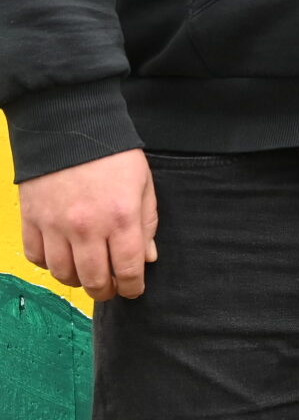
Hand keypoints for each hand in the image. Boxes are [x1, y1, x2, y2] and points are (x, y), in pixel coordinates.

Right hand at [19, 150, 157, 300]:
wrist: (70, 128)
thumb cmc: (113, 155)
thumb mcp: (143, 185)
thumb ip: (147, 223)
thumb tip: (147, 258)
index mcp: (120, 218)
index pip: (128, 268)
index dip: (133, 286)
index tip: (135, 290)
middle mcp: (86, 227)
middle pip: (94, 279)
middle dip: (106, 291)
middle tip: (111, 288)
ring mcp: (55, 226)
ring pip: (63, 274)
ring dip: (77, 280)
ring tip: (87, 274)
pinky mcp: (31, 220)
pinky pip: (36, 257)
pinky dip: (49, 264)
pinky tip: (61, 257)